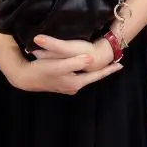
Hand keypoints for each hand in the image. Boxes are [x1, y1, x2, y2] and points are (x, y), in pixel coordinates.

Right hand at [5, 51, 122, 94]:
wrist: (25, 78)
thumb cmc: (42, 70)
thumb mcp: (59, 65)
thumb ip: (74, 62)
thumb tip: (90, 59)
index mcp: (75, 82)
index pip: (96, 76)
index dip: (108, 70)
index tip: (120, 65)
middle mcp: (73, 86)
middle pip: (92, 77)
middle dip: (102, 71)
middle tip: (115, 64)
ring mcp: (67, 86)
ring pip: (84, 76)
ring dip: (93, 71)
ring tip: (103, 65)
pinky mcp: (61, 82)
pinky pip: (77, 75)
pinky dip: (83, 71)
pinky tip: (84, 67)